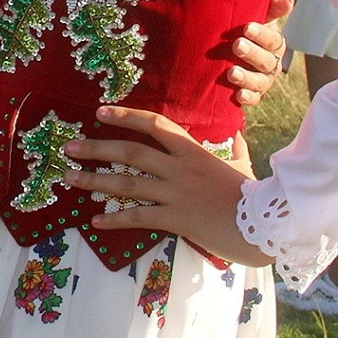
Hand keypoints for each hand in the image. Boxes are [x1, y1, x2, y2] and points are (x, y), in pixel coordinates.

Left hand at [63, 107, 271, 266]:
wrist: (268, 224)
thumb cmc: (254, 195)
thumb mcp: (243, 164)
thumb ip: (234, 149)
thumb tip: (236, 135)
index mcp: (193, 151)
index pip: (155, 124)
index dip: (126, 116)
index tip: (100, 112)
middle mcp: (180, 168)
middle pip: (131, 152)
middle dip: (97, 149)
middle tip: (69, 147)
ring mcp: (176, 193)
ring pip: (127, 183)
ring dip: (95, 181)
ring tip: (70, 179)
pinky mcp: (176, 219)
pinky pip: (139, 217)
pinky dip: (115, 218)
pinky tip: (96, 220)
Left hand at [222, 0, 291, 106]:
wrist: (227, 51)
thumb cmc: (244, 30)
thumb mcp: (256, 17)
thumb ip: (270, 9)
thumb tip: (287, 1)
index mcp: (274, 43)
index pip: (273, 39)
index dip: (261, 34)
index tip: (246, 27)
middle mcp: (272, 63)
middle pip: (267, 60)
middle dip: (252, 53)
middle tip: (236, 45)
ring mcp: (263, 80)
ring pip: (260, 81)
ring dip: (247, 77)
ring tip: (231, 73)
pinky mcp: (253, 94)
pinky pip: (254, 98)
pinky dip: (247, 97)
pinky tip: (238, 95)